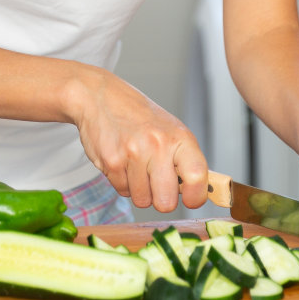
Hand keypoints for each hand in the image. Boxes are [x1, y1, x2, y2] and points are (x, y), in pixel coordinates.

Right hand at [68, 69, 208, 213]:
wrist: (100, 97)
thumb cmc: (139, 116)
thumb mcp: (171, 130)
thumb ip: (184, 160)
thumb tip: (197, 192)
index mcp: (179, 137)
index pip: (197, 176)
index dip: (195, 196)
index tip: (191, 199)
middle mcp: (158, 145)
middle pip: (167, 202)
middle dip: (161, 199)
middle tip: (157, 183)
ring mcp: (134, 154)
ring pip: (142, 200)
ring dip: (139, 189)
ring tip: (136, 165)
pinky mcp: (112, 162)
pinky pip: (122, 191)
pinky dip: (122, 182)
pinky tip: (122, 161)